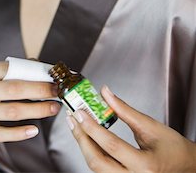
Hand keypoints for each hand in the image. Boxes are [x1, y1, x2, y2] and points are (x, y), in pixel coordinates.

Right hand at [0, 61, 59, 142]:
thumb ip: (15, 68)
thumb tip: (42, 67)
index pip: (6, 68)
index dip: (31, 72)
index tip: (51, 76)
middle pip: (12, 89)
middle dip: (38, 90)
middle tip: (56, 91)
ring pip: (11, 111)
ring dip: (37, 110)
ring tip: (53, 107)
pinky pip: (2, 134)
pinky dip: (19, 133)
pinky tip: (34, 129)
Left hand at [67, 85, 195, 172]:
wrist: (186, 168)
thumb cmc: (173, 148)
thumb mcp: (151, 126)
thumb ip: (125, 110)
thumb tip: (106, 93)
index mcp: (145, 165)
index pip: (111, 145)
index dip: (92, 128)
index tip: (80, 113)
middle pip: (98, 163)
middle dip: (82, 139)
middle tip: (74, 120)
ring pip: (97, 169)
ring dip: (85, 146)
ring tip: (78, 127)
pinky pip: (103, 171)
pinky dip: (94, 155)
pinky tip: (89, 140)